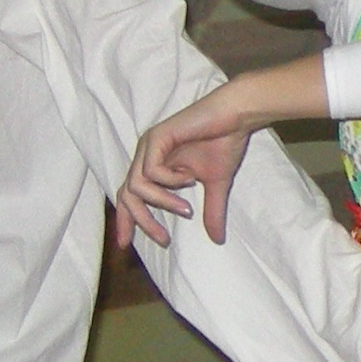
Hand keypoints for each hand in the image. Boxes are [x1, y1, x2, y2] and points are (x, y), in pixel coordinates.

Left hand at [120, 87, 255, 248]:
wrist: (236, 116)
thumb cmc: (224, 143)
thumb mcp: (216, 186)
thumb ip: (211, 211)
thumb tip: (217, 239)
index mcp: (154, 165)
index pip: (129, 196)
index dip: (125, 220)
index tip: (125, 244)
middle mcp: (146, 155)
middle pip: (127, 195)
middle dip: (141, 220)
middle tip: (163, 239)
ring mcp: (149, 145)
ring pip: (136, 185)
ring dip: (162, 202)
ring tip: (186, 208)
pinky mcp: (156, 137)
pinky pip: (151, 171)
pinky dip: (170, 181)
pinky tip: (189, 177)